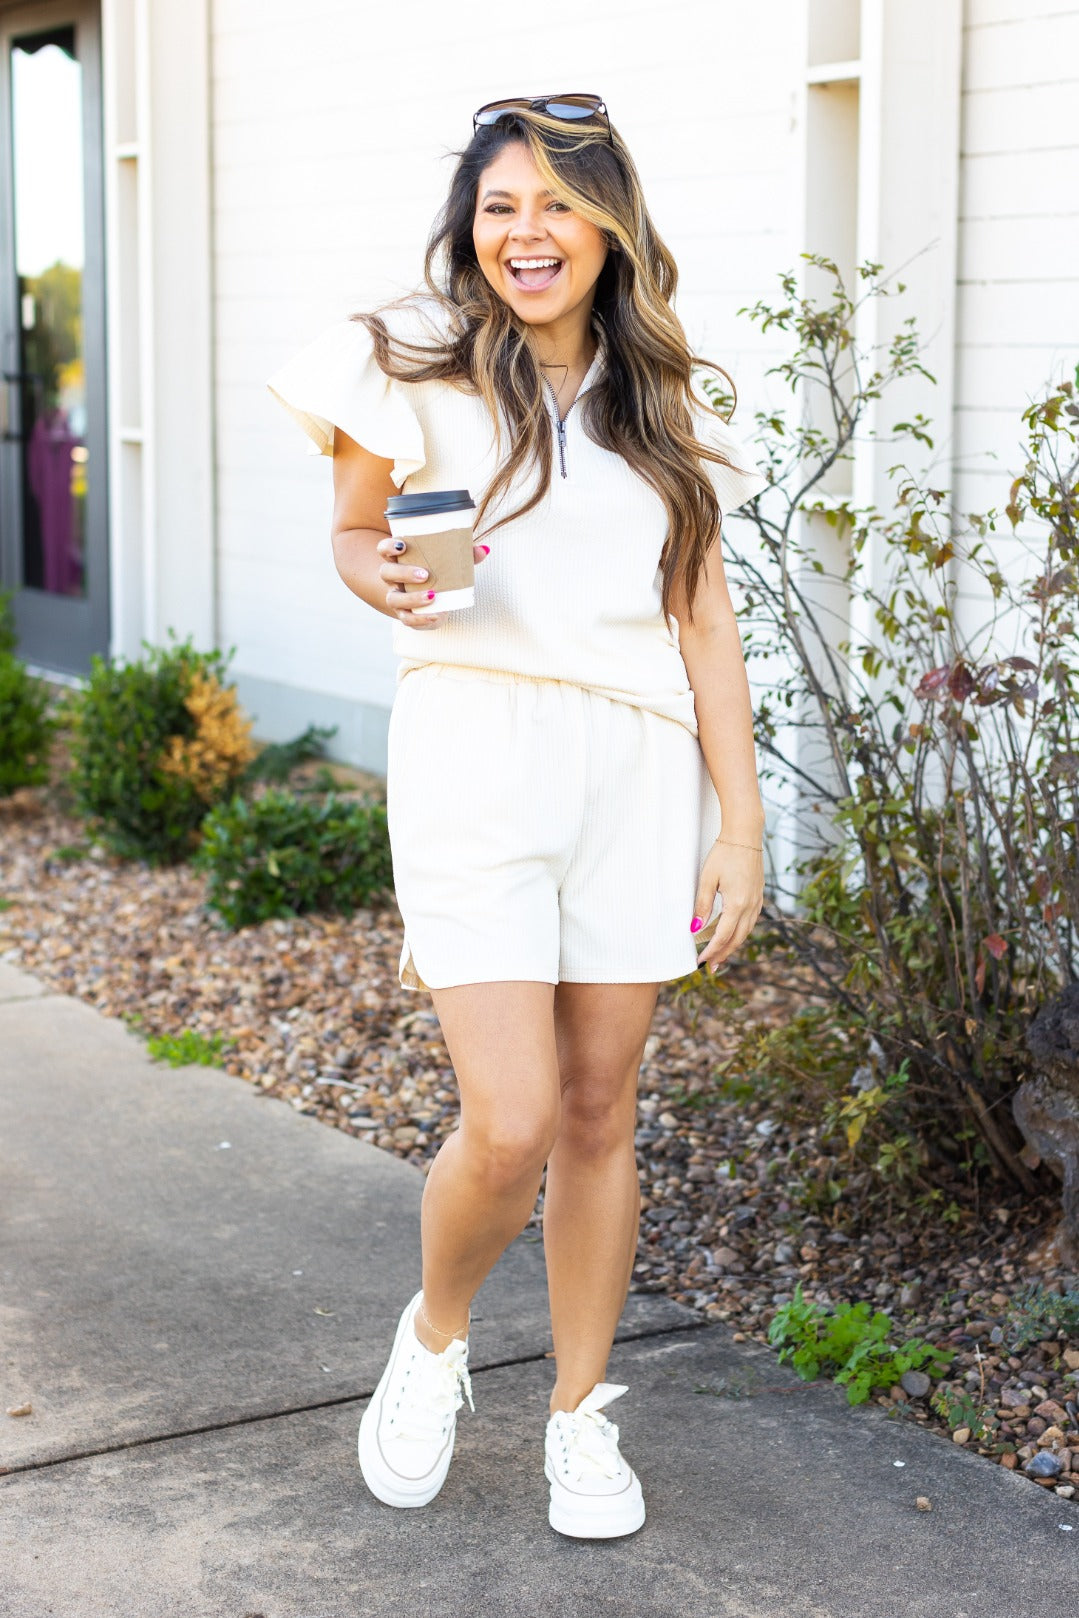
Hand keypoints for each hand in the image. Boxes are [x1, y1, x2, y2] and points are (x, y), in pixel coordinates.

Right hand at [376, 536, 490, 628]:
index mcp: (399, 560)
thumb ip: (464, 555)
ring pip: (394, 599)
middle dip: (403, 573)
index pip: (384, 549)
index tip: (403, 545)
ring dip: (412, 597)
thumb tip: (484, 550)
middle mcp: (393, 579)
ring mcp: (397, 598)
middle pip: (387, 573)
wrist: (431, 601)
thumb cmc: (438, 574)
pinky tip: (436, 615)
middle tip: (425, 574)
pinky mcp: (406, 616)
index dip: (388, 546)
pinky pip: (407, 620)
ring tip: (432, 595)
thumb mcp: (449, 563)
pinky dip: (421, 619)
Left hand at [691, 838, 763, 973]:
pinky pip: (750, 921)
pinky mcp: (758, 895)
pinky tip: (733, 935)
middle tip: (711, 967)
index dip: (711, 951)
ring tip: (721, 956)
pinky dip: (740, 933)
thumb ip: (702, 905)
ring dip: (732, 946)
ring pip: (745, 932)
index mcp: (737, 904)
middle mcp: (751, 906)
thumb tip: (695, 929)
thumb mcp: (707, 879)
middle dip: (723, 954)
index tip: (700, 961)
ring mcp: (757, 901)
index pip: (722, 936)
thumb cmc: (724, 854)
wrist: (745, 836)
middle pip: (736, 939)